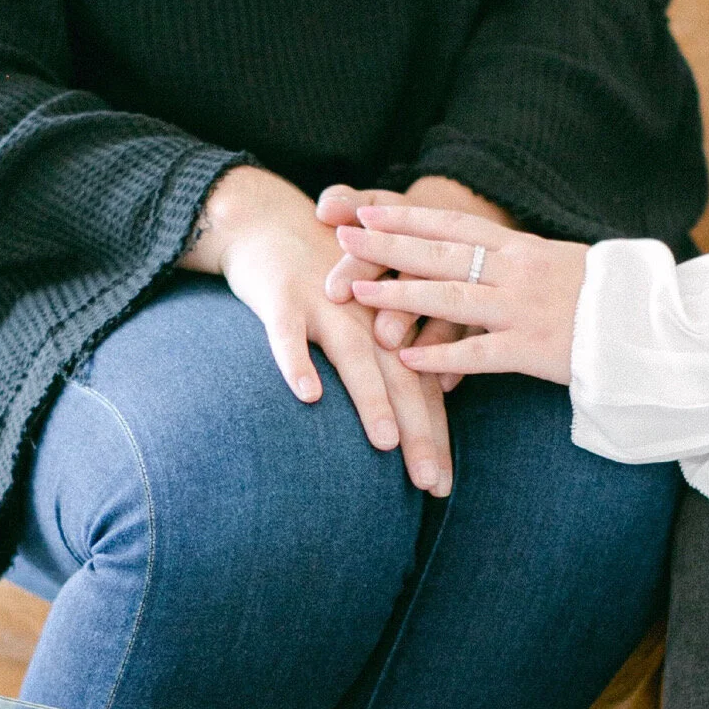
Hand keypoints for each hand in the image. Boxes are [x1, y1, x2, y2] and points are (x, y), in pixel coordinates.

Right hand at [184, 165, 451, 493]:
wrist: (266, 221)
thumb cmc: (321, 283)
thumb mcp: (362, 321)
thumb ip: (384, 369)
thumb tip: (403, 438)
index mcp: (395, 325)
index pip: (422, 387)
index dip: (434, 435)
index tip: (442, 487)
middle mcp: (370, 316)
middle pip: (401, 377)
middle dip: (418, 431)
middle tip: (430, 483)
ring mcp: (326, 304)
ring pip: (354, 354)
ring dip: (370, 398)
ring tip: (385, 443)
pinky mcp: (282, 296)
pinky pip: (288, 333)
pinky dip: (296, 361)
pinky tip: (306, 395)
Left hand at [333, 202, 587, 385]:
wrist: (649, 327)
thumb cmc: (604, 298)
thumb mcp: (560, 263)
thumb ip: (517, 261)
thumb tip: (481, 254)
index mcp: (522, 247)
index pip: (454, 223)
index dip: (407, 217)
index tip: (366, 210)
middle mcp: (517, 272)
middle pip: (442, 253)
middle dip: (388, 245)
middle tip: (343, 239)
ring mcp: (524, 310)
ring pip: (451, 298)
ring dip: (401, 295)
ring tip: (358, 293)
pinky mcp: (534, 350)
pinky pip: (479, 354)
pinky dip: (441, 356)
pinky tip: (406, 361)